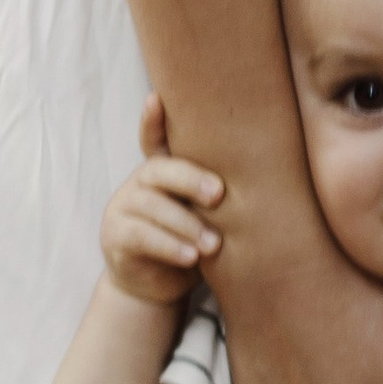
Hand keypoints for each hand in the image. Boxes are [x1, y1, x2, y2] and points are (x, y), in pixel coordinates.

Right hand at [99, 94, 225, 304]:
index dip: (153, 119)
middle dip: (190, 179)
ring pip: (152, 207)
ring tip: (213, 244)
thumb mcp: (206, 213)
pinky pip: (141, 237)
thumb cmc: (192, 240)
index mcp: (162, 170)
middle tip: (219, 194)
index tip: (157, 97)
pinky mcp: (115, 237)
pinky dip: (169, 246)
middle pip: (159, 170)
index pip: (154, 138)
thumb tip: (267, 171)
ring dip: (186, 224)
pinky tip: (191, 257)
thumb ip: (218, 192)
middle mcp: (140, 182)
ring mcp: (123, 207)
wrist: (158, 286)